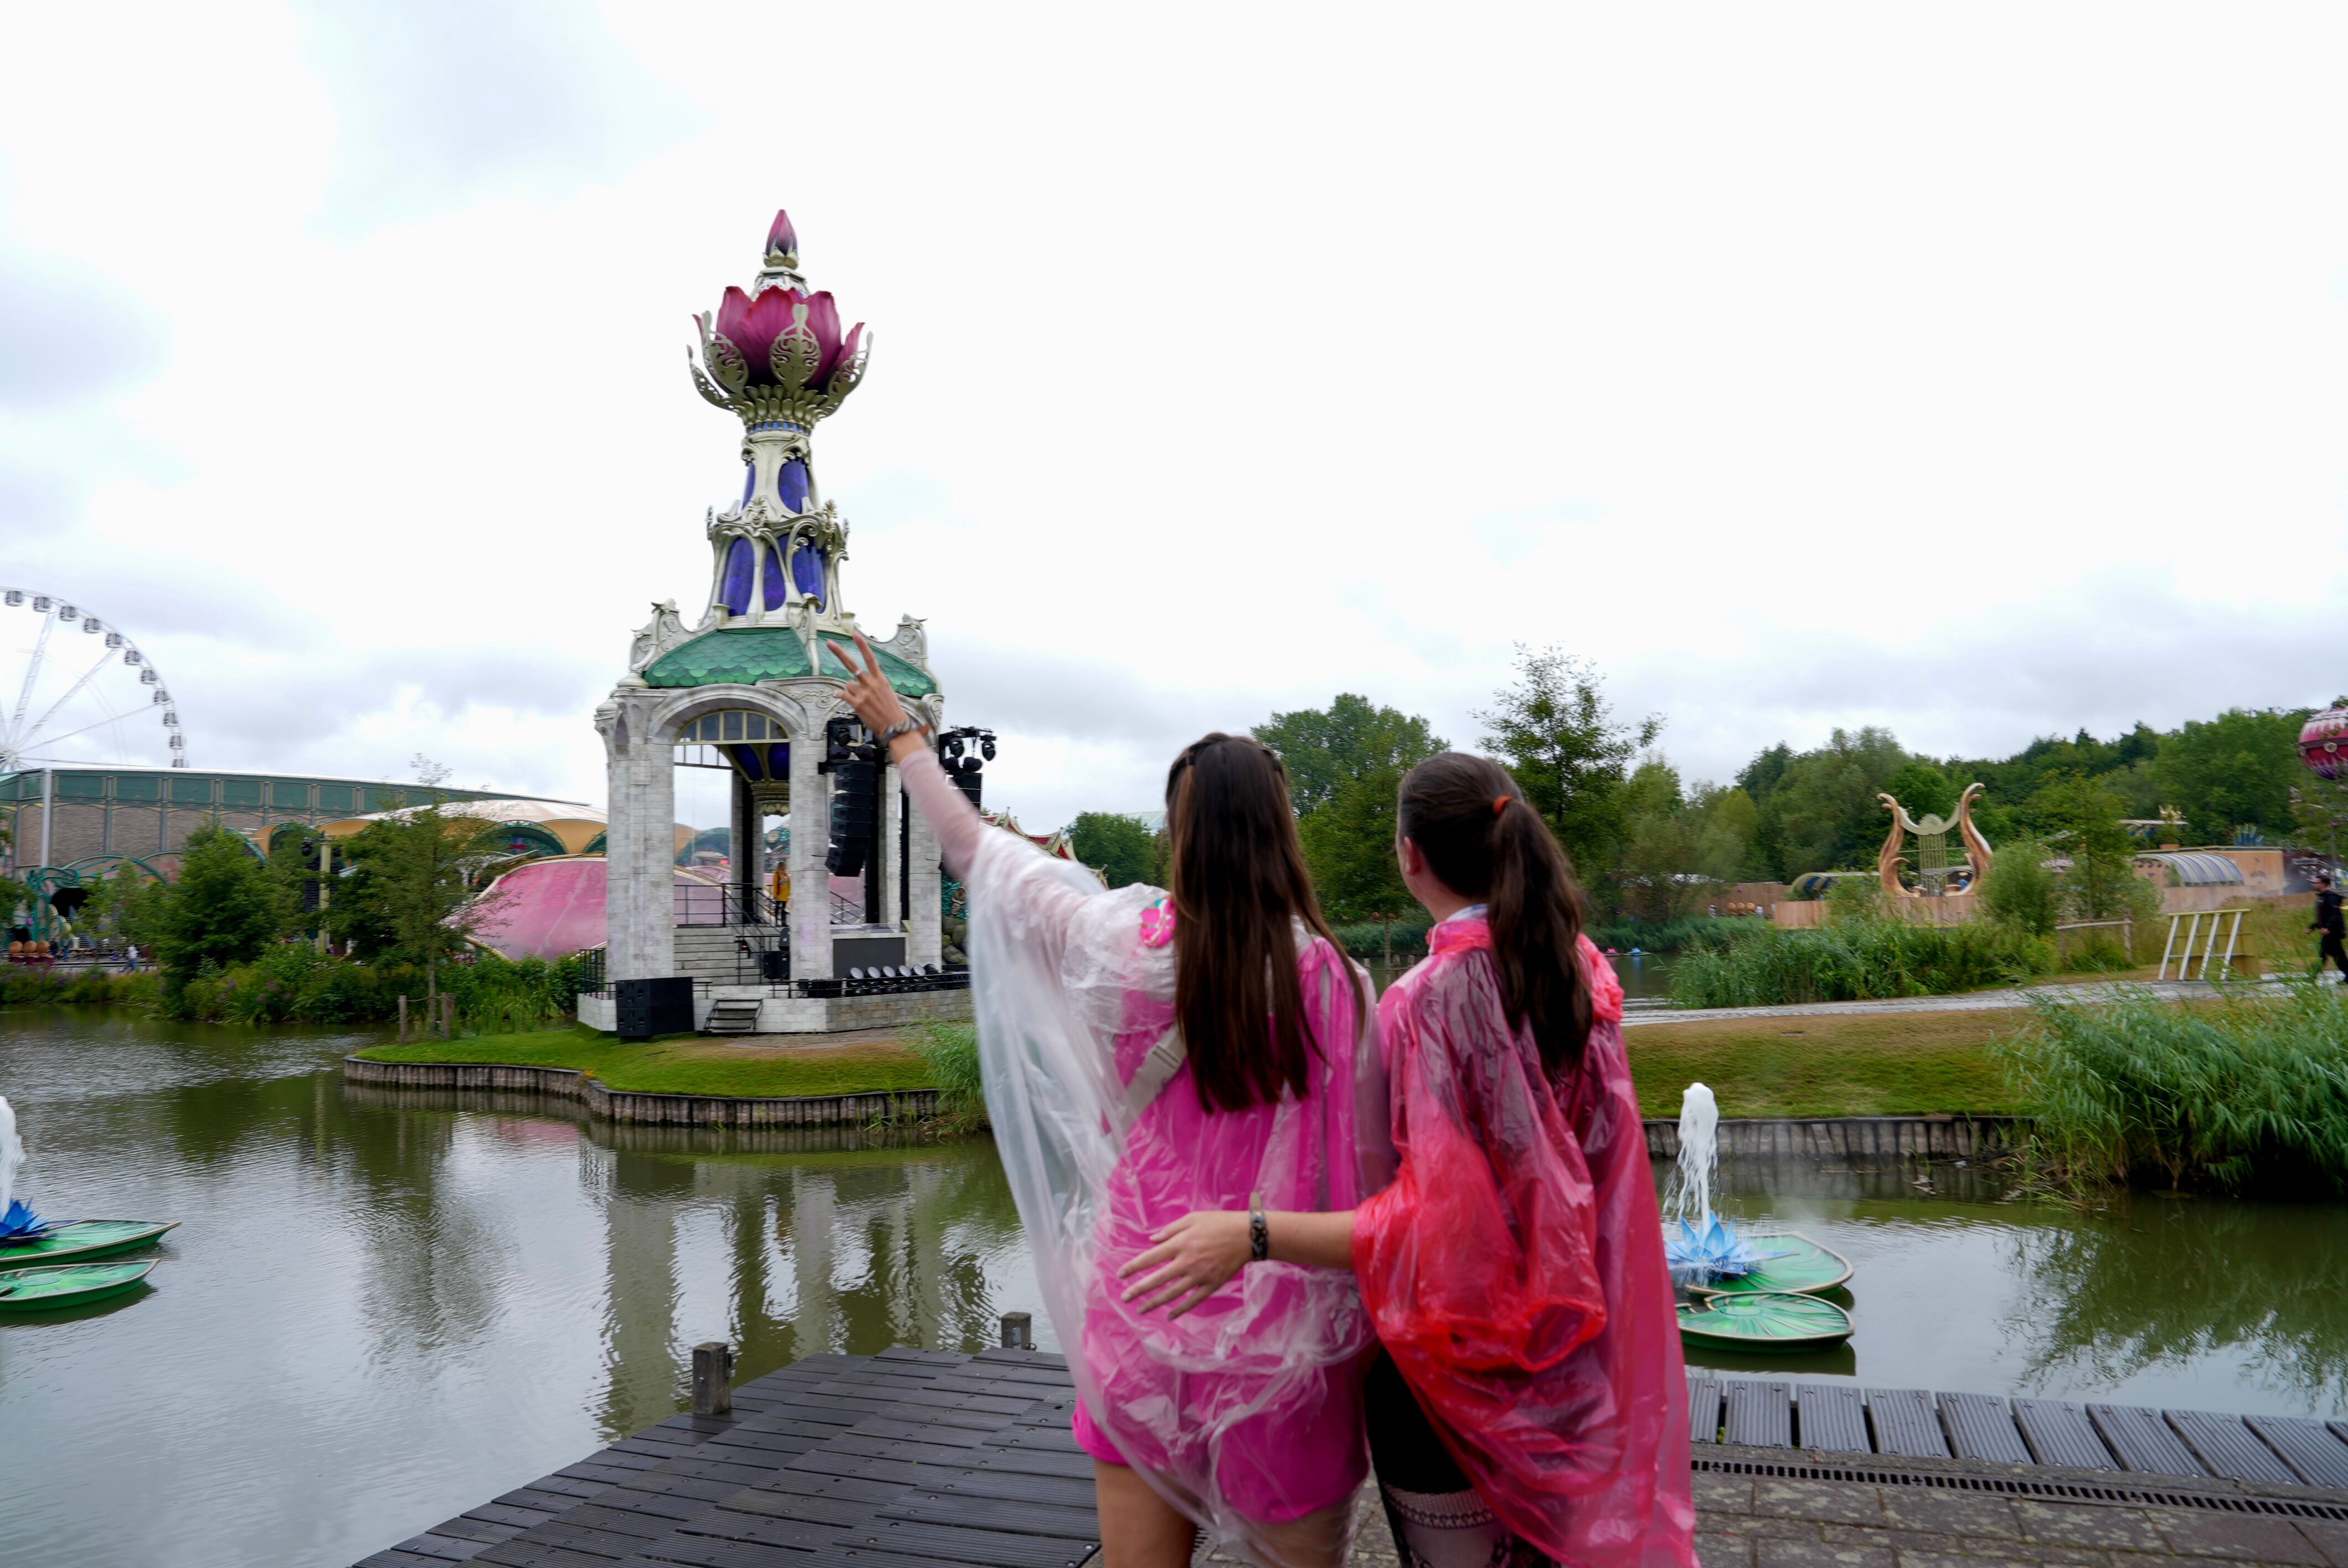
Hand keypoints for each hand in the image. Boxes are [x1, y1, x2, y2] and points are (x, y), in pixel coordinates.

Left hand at [824, 630, 915, 749]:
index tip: (855, 635)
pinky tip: (840, 696)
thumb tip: (855, 682)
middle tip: (829, 643)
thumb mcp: (886, 691)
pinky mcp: (857, 703)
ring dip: (851, 691)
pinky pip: (842, 695)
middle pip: (852, 665)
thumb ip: (873, 684)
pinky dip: (840, 695)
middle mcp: (870, 683)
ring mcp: (863, 693)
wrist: (894, 726)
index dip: (862, 646)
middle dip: (839, 653)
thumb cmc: (891, 710)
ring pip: (848, 684)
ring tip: (861, 700)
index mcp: (880, 679)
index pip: (870, 658)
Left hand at [1116, 1209, 1251, 1316]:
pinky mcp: (1212, 1284)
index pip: (1150, 1257)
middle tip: (1124, 1298)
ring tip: (1140, 1310)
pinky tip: (1170, 1315)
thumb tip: (1151, 1240)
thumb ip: (1170, 1230)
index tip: (1120, 1274)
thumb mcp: (1192, 1218)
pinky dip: (1181, 1309)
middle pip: (1158, 1279)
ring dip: (1155, 1303)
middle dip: (1138, 1290)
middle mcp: (1187, 1262)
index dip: (1133, 1267)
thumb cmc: (1218, 1223)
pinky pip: (1194, 1300)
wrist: (1247, 1235)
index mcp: (1180, 1244)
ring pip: (1173, 1293)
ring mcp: (1200, 1276)